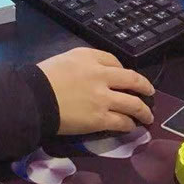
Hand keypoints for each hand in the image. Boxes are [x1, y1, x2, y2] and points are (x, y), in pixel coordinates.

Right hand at [37, 47, 154, 135]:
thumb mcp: (63, 60)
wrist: (34, 98)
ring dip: (143, 110)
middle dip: (145, 87)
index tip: (125, 77)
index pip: (114, 61)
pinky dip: (129, 124)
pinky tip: (131, 126)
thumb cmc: (42, 79)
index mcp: (89, 57)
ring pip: (133, 103)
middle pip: (132, 79)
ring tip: (147, 116)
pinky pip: (122, 121)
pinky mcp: (101, 118)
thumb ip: (82, 64)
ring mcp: (103, 98)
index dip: (123, 70)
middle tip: (149, 93)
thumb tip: (92, 74)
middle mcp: (101, 75)